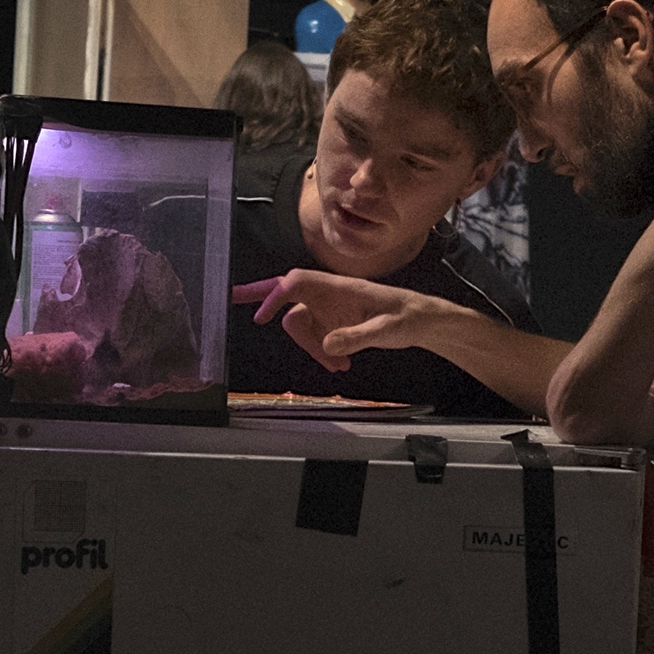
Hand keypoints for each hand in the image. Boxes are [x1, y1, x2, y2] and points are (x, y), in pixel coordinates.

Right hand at [237, 271, 440, 370]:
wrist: (422, 321)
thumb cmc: (408, 317)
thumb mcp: (387, 330)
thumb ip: (357, 337)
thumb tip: (328, 346)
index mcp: (340, 288)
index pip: (297, 284)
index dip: (275, 296)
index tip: (262, 316)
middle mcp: (330, 296)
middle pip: (288, 297)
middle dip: (264, 299)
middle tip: (232, 298)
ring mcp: (330, 310)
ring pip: (302, 326)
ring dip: (311, 349)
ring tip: (338, 368)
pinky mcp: (334, 324)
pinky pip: (315, 339)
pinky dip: (322, 354)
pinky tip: (341, 367)